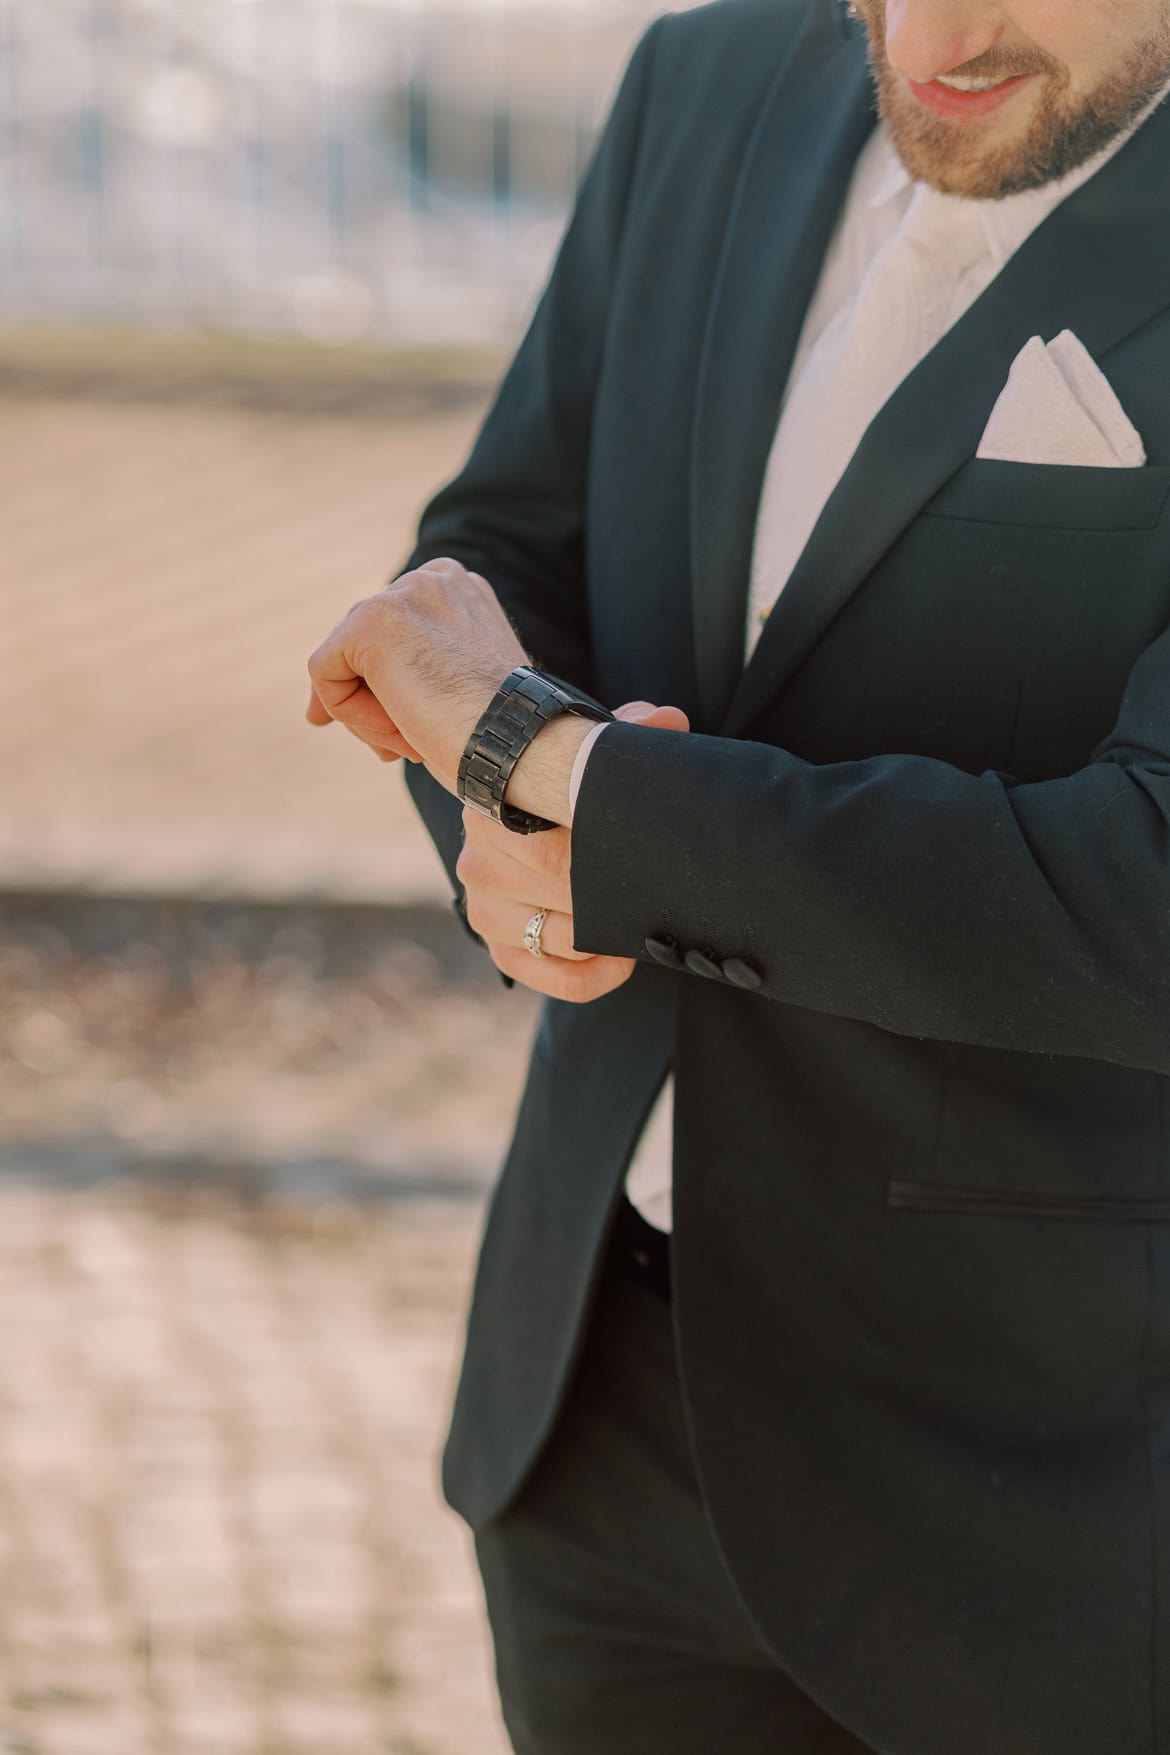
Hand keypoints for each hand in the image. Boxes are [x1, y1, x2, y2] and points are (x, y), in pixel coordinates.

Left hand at [305, 558, 527, 789]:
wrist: (519, 742)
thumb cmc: (500, 730)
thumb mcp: (465, 680)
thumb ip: (425, 661)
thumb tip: (362, 683)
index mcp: (459, 587)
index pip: (394, 630)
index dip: (387, 686)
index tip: (407, 730)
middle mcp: (431, 577)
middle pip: (363, 642)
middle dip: (370, 701)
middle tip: (396, 749)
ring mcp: (400, 595)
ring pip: (343, 659)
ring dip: (366, 714)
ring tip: (407, 745)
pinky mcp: (369, 622)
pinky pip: (325, 673)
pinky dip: (350, 714)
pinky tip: (396, 733)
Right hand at [458, 702, 687, 1001]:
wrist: (520, 819)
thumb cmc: (558, 787)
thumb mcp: (583, 755)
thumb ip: (624, 735)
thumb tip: (669, 720)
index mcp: (494, 805)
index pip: (558, 838)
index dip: (608, 846)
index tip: (644, 851)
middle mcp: (479, 859)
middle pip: (565, 886)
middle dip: (618, 891)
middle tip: (661, 887)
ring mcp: (484, 909)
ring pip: (564, 937)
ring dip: (612, 934)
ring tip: (641, 918)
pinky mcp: (499, 949)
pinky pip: (558, 978)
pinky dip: (598, 975)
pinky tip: (620, 958)